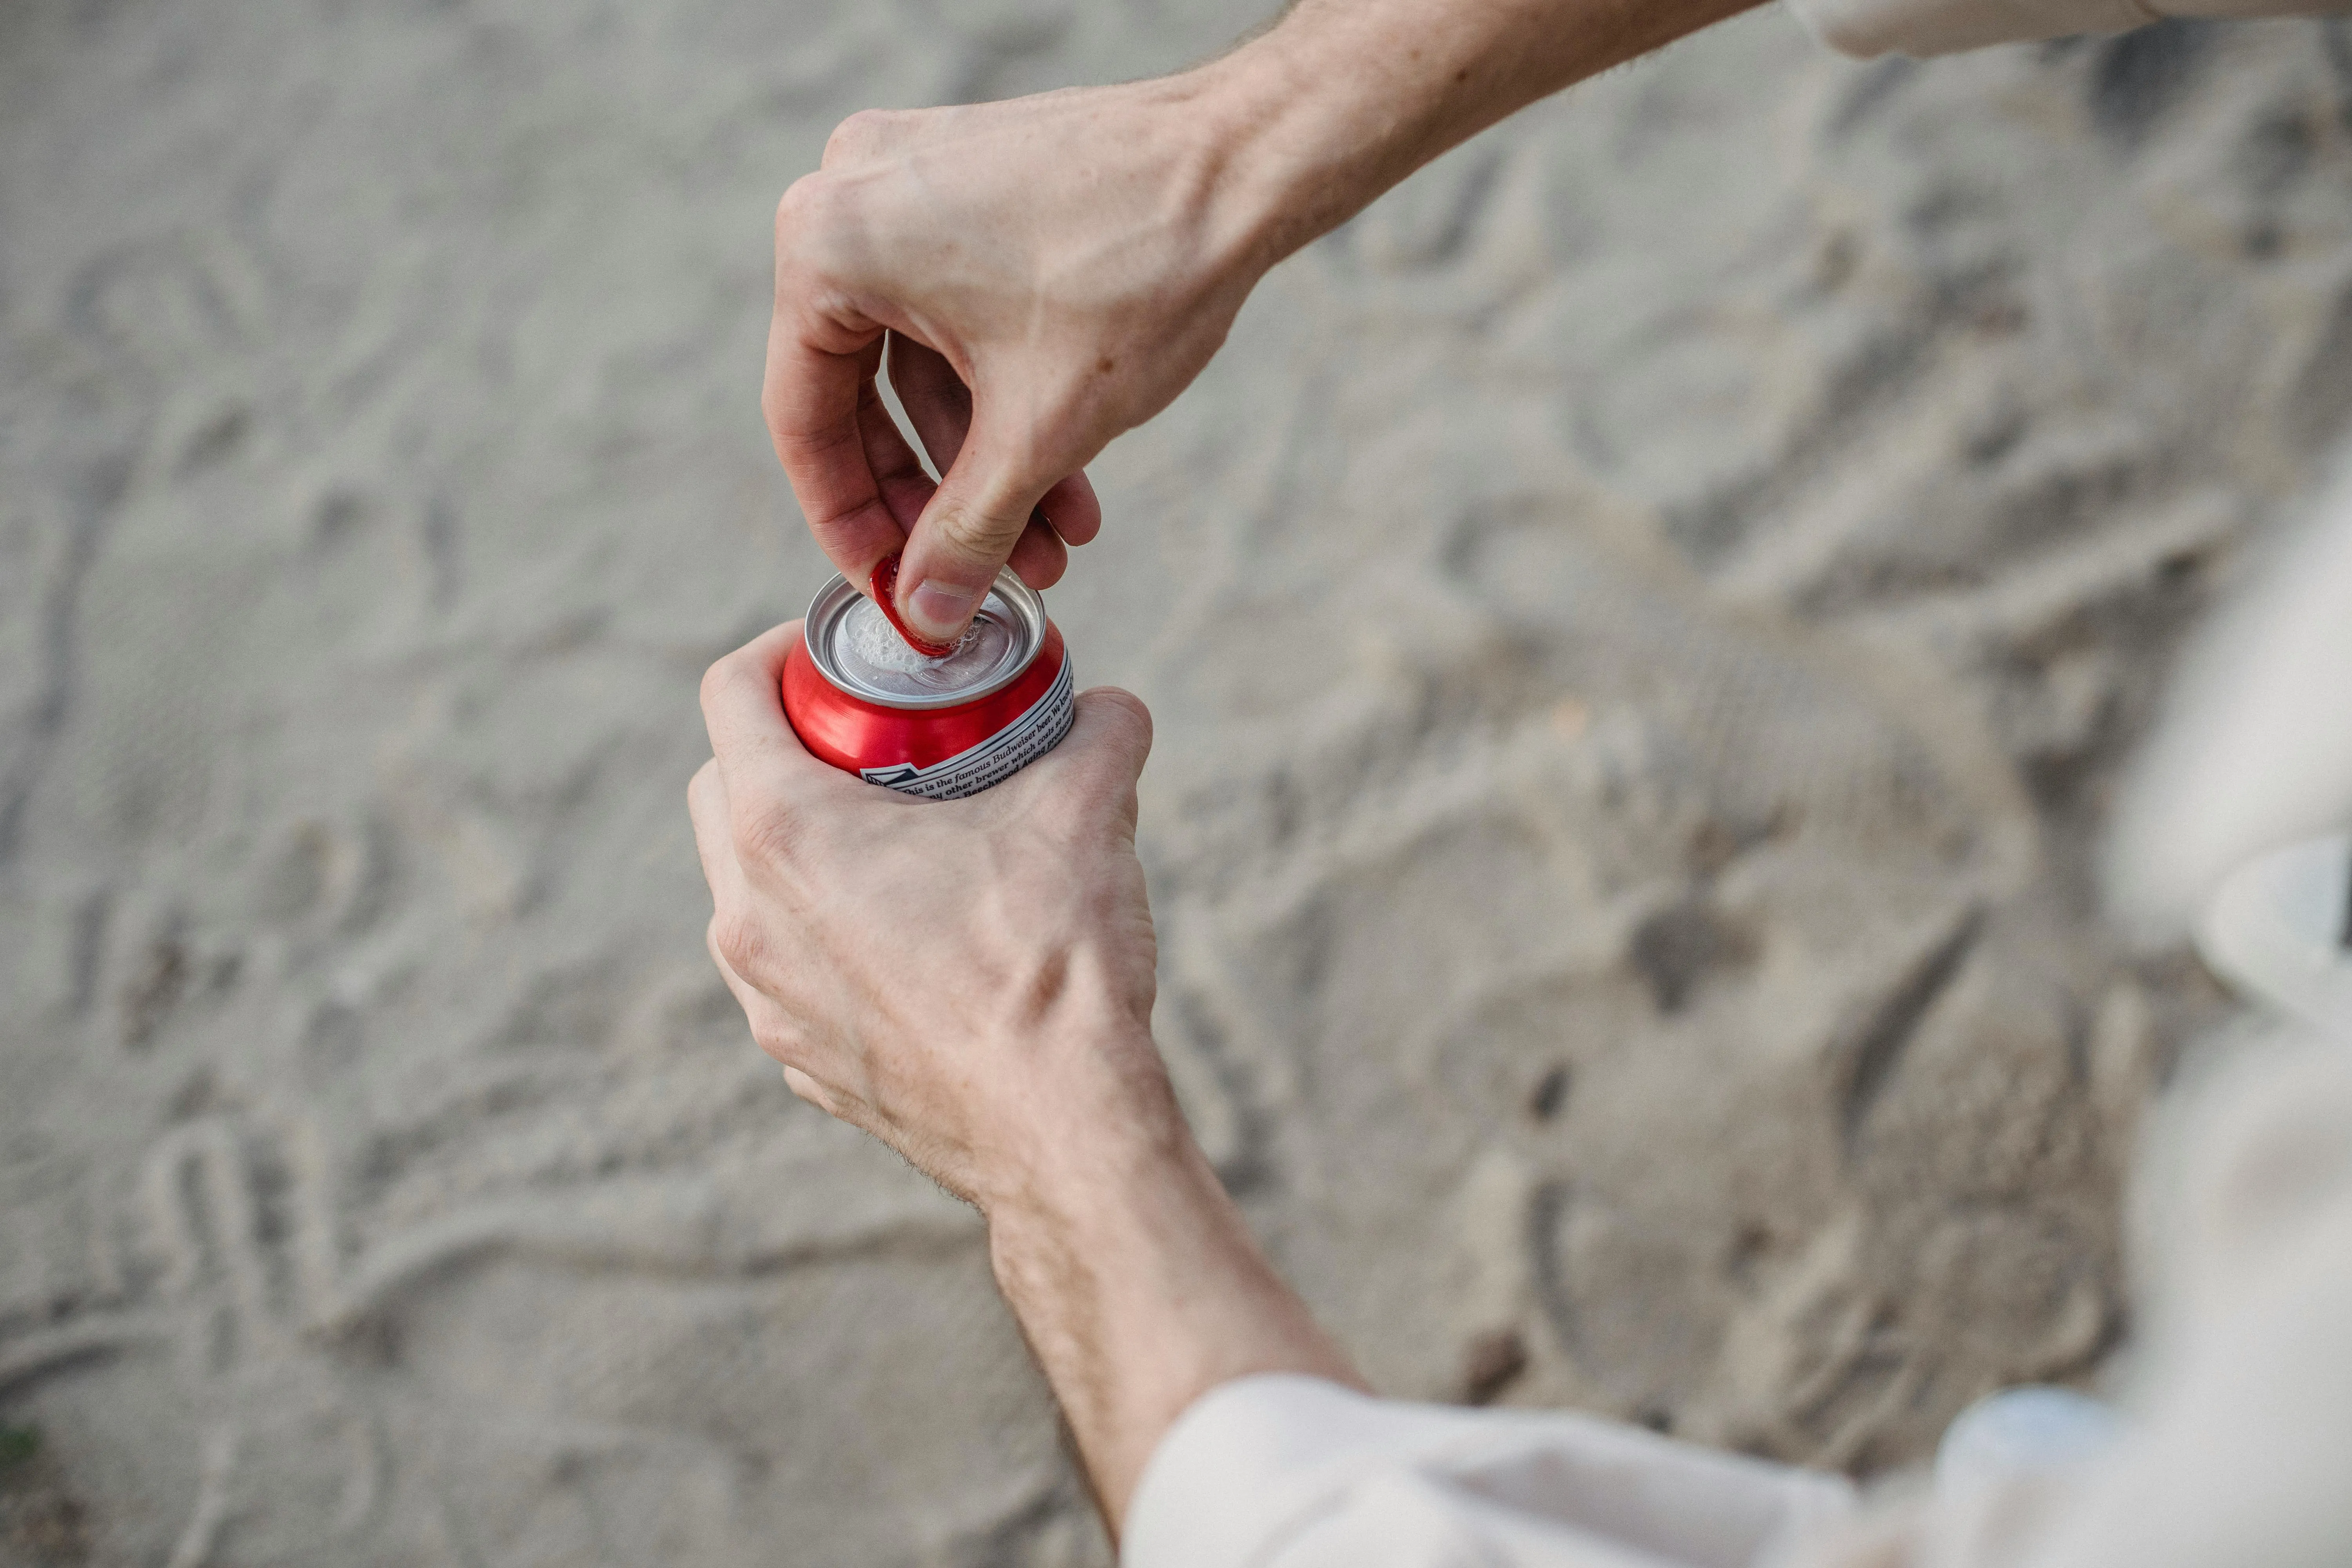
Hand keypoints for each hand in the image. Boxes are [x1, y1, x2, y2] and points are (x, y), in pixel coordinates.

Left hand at [689, 623, 1361, 1527]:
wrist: (1063, 1132)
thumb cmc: (1053, 969)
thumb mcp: (1085, 814)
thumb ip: (1098, 734)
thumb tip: (1112, 709)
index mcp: (786, 834)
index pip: (729, 695)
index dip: (780, 651)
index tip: (838, 655)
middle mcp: (748, 915)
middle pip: (723, 787)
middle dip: (785, 746)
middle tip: (872, 738)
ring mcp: (767, 998)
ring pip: (747, 886)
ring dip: (802, 844)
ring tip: (896, 835)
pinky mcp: (801, 1060)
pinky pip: (787, 966)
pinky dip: (826, 929)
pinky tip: (912, 932)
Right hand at [764, 77, 1267, 644]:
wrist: (1247, 162)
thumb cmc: (1137, 271)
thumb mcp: (1038, 432)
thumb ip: (967, 533)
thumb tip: (922, 616)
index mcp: (828, 243)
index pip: (806, 420)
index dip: (848, 523)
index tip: (890, 589)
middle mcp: (849, 197)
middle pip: (863, 396)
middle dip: (939, 501)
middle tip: (981, 583)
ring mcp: (912, 183)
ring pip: (923, 364)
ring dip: (987, 464)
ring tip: (1056, 546)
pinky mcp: (971, 188)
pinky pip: (959, 317)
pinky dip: (1005, 398)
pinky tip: (1069, 481)